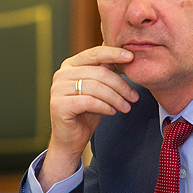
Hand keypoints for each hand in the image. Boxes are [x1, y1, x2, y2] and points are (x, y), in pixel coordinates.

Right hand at [39, 46, 138, 190]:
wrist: (71, 140)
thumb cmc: (86, 112)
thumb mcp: (100, 88)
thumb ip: (106, 71)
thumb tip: (124, 53)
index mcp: (70, 65)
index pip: (95, 53)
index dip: (114, 53)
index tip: (132, 57)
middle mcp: (61, 73)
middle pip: (99, 72)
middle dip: (121, 85)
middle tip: (134, 97)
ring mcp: (58, 89)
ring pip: (96, 87)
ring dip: (116, 98)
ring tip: (126, 107)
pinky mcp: (59, 104)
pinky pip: (89, 101)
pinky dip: (104, 106)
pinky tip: (113, 111)